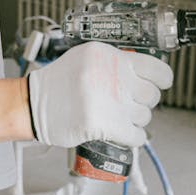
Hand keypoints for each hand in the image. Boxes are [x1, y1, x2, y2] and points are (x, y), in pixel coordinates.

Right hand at [26, 42, 173, 149]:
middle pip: (151, 95)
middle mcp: (113, 76)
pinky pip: (136, 136)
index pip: (155, 68)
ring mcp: (110, 101)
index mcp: (110, 57)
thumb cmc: (59, 82)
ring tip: (118, 116)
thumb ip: (115, 62)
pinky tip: (122, 132)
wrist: (33, 103)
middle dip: (143, 102)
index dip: (162, 79)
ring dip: (135, 120)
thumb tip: (144, 73)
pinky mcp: (104, 124)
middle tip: (130, 103)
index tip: (161, 83)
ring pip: (144, 117)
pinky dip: (132, 137)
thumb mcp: (88, 58)